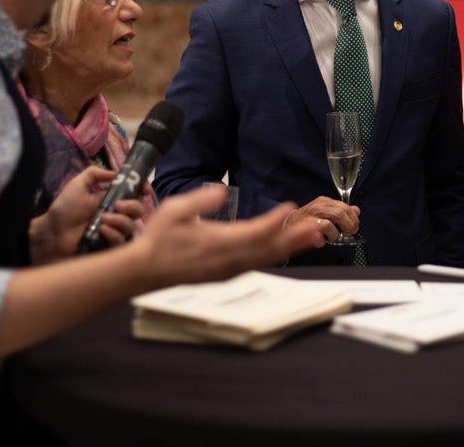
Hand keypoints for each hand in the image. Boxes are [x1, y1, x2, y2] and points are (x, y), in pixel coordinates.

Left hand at [29, 166, 145, 263]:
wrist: (51, 232)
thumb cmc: (64, 208)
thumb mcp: (78, 184)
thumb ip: (95, 173)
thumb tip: (116, 173)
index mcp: (111, 200)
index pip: (134, 195)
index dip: (142, 190)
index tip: (144, 189)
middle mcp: (115, 216)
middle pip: (138, 211)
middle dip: (133, 206)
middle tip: (118, 205)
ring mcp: (113, 232)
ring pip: (131, 226)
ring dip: (120, 221)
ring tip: (103, 220)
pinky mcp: (108, 247)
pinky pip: (121, 241)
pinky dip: (114, 234)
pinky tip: (101, 230)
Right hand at [135, 186, 323, 283]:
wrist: (145, 271)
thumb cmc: (158, 239)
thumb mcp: (174, 210)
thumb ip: (199, 200)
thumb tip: (221, 189)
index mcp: (215, 243)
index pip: (251, 233)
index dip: (272, 222)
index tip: (289, 209)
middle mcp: (226, 260)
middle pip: (267, 249)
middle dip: (294, 238)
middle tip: (318, 228)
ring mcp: (227, 270)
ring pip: (265, 259)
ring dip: (290, 247)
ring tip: (313, 237)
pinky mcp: (226, 274)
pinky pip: (256, 264)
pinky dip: (275, 256)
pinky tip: (287, 248)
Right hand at [282, 196, 360, 243]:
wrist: (289, 223)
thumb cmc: (309, 218)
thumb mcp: (326, 211)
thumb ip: (341, 210)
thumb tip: (357, 210)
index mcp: (325, 201)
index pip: (345, 207)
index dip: (353, 218)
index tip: (355, 227)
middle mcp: (318, 207)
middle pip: (339, 213)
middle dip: (348, 226)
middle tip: (348, 234)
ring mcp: (310, 216)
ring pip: (329, 223)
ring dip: (335, 234)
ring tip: (334, 238)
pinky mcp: (303, 228)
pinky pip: (317, 234)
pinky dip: (322, 240)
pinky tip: (322, 241)